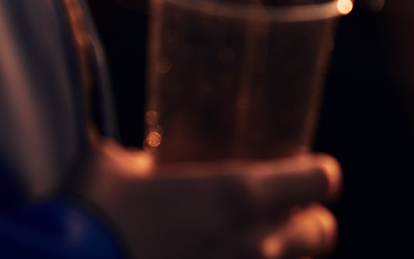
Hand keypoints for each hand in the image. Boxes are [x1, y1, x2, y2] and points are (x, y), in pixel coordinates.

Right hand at [72, 137, 340, 258]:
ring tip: (249, 250)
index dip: (317, 173)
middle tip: (280, 216)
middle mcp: (254, 244)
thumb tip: (144, 167)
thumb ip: (144, 163)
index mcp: (238, 193)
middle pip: (321, 233)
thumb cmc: (92, 214)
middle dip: (308, 222)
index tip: (304, 172)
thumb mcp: (117, 166)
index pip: (319, 179)